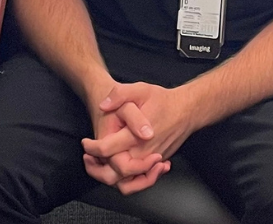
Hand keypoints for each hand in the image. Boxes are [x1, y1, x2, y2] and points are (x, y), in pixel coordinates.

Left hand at [83, 82, 199, 192]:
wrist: (187, 110)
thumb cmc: (163, 101)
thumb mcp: (140, 89)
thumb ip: (120, 94)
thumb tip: (103, 105)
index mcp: (135, 136)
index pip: (106, 151)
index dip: (91, 148)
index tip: (86, 143)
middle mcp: (142, 153)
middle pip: (113, 174)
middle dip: (96, 170)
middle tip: (88, 158)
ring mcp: (149, 162)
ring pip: (126, 184)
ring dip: (109, 179)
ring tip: (100, 166)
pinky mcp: (155, 165)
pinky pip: (138, 181)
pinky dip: (126, 181)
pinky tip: (118, 168)